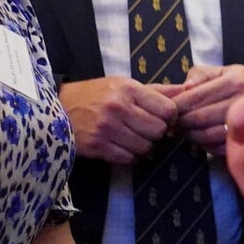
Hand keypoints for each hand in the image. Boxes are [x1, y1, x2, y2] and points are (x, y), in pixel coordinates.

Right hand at [58, 76, 178, 163]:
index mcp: (128, 89)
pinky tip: (121, 145)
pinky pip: (128, 158)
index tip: (163, 118)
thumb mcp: (124, 84)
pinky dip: (129, 155)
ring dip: (143, 145)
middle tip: (146, 129)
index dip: (170, 117)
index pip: (168, 110)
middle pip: (159, 130)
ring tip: (133, 137)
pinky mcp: (97, 146)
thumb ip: (157, 90)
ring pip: (145, 147)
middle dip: (156, 132)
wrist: (57, 108)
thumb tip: (186, 90)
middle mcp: (118, 108)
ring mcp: (107, 128)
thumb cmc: (96, 94)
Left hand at [172, 63, 243, 153]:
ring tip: (189, 130)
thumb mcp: (227, 71)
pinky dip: (206, 146)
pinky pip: (218, 148)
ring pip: (206, 135)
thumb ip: (202, 74)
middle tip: (176, 122)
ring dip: (191, 135)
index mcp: (234, 82)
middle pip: (198, 118)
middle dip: (181, 122)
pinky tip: (205, 139)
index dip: (176, 106)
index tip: (171, 110)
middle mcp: (242, 102)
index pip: (193, 98)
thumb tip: (185, 88)